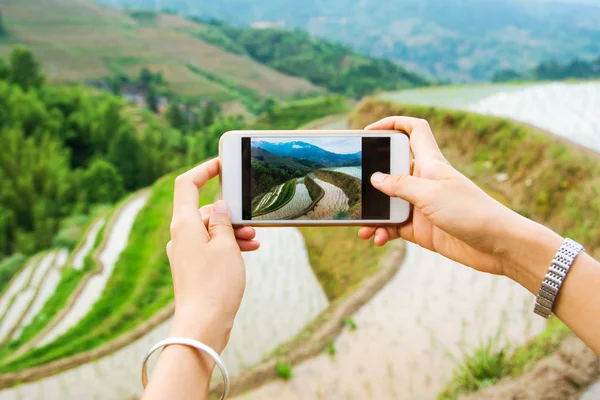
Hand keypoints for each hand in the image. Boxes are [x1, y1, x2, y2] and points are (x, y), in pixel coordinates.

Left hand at [166, 159, 257, 351]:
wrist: (202, 325)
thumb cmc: (215, 284)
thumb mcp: (226, 245)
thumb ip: (224, 221)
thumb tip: (220, 205)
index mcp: (184, 224)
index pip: (187, 184)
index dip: (203, 170)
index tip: (222, 163)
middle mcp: (180, 236)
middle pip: (204, 210)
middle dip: (230, 213)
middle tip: (251, 223)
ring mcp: (185, 253)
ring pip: (210, 230)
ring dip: (232, 231)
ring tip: (253, 241)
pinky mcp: (193, 268)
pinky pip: (211, 247)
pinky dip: (227, 245)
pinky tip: (247, 251)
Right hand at [359, 116, 560, 278]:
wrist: (497, 245)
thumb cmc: (471, 212)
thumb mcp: (430, 195)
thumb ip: (400, 185)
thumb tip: (375, 178)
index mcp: (430, 163)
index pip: (414, 130)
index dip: (394, 123)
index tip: (370, 130)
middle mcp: (424, 181)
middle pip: (391, 170)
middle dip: (370, 179)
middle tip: (353, 187)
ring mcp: (421, 205)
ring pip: (388, 203)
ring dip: (374, 214)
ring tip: (363, 227)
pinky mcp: (421, 228)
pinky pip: (393, 226)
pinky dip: (383, 231)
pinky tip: (377, 239)